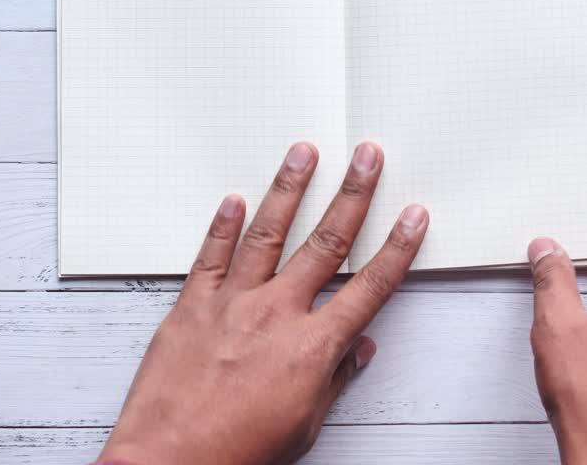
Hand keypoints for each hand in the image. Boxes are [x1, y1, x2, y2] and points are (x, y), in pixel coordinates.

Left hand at [98, 141, 428, 464]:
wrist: (172, 462)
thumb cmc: (239, 452)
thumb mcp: (305, 425)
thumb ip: (334, 379)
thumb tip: (360, 349)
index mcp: (313, 347)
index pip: (369, 287)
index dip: (397, 249)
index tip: (413, 217)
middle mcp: (277, 313)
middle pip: (326, 243)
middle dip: (352, 194)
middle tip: (367, 156)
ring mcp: (232, 303)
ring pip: (268, 234)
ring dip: (290, 189)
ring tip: (305, 152)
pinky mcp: (192, 306)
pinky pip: (210, 255)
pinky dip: (223, 224)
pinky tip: (235, 198)